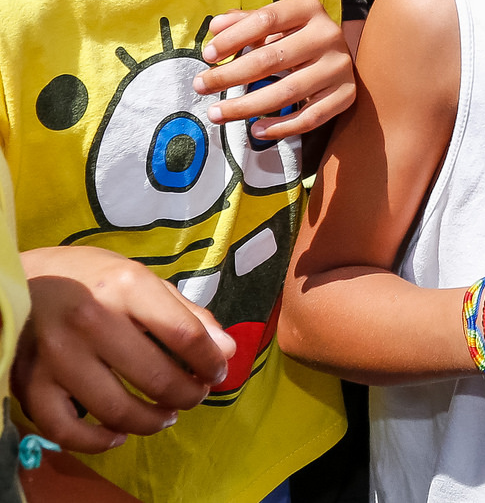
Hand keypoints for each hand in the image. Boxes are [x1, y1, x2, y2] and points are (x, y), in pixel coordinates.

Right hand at [15, 247, 236, 450]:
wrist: (23, 279)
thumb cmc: (92, 278)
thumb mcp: (143, 279)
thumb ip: (187, 314)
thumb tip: (226, 351)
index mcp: (126, 286)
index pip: (185, 335)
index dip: (211, 362)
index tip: (218, 372)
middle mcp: (91, 320)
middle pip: (157, 378)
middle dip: (188, 395)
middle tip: (194, 395)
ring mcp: (57, 355)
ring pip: (117, 410)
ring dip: (152, 421)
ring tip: (166, 415)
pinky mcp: (30, 382)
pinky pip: (65, 429)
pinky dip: (96, 441)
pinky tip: (118, 435)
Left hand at [195, 0, 354, 137]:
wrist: (338, 54)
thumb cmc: (296, 36)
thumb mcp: (274, 22)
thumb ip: (244, 22)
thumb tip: (215, 27)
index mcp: (308, 8)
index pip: (266, 19)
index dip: (234, 38)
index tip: (208, 56)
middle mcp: (328, 35)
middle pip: (272, 58)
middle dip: (229, 76)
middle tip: (200, 86)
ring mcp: (339, 66)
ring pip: (288, 92)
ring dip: (246, 106)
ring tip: (217, 113)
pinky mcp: (346, 94)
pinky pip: (311, 117)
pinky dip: (281, 127)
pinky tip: (255, 129)